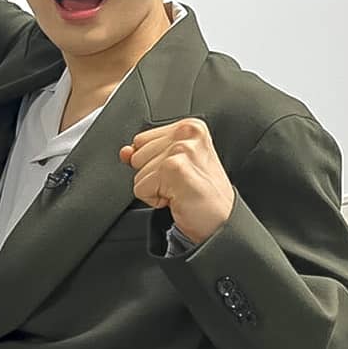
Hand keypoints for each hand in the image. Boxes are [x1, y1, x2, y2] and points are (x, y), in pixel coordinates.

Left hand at [119, 118, 235, 244]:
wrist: (222, 222)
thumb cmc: (201, 194)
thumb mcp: (174, 164)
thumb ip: (147, 152)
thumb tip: (125, 151)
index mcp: (190, 126)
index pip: (141, 139)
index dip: (153, 162)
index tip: (177, 172)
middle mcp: (187, 133)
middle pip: (137, 154)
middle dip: (153, 175)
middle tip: (180, 183)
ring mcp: (181, 149)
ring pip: (138, 172)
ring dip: (155, 188)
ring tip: (180, 190)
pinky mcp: (174, 168)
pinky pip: (140, 188)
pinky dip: (155, 200)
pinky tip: (178, 198)